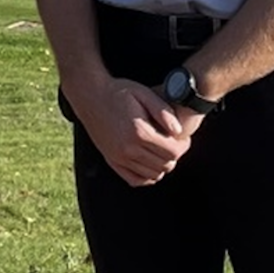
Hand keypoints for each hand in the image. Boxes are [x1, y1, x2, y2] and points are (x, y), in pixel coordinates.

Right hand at [62, 74, 189, 186]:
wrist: (90, 96)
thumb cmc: (117, 92)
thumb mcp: (143, 93)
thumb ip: (163, 111)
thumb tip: (178, 130)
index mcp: (139, 132)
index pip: (173, 151)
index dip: (183, 146)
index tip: (182, 138)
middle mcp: (129, 149)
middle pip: (165, 164)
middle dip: (174, 154)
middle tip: (173, 142)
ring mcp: (119, 157)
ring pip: (153, 174)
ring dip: (162, 164)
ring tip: (161, 149)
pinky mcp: (112, 161)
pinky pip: (135, 180)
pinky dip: (147, 176)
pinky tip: (149, 162)